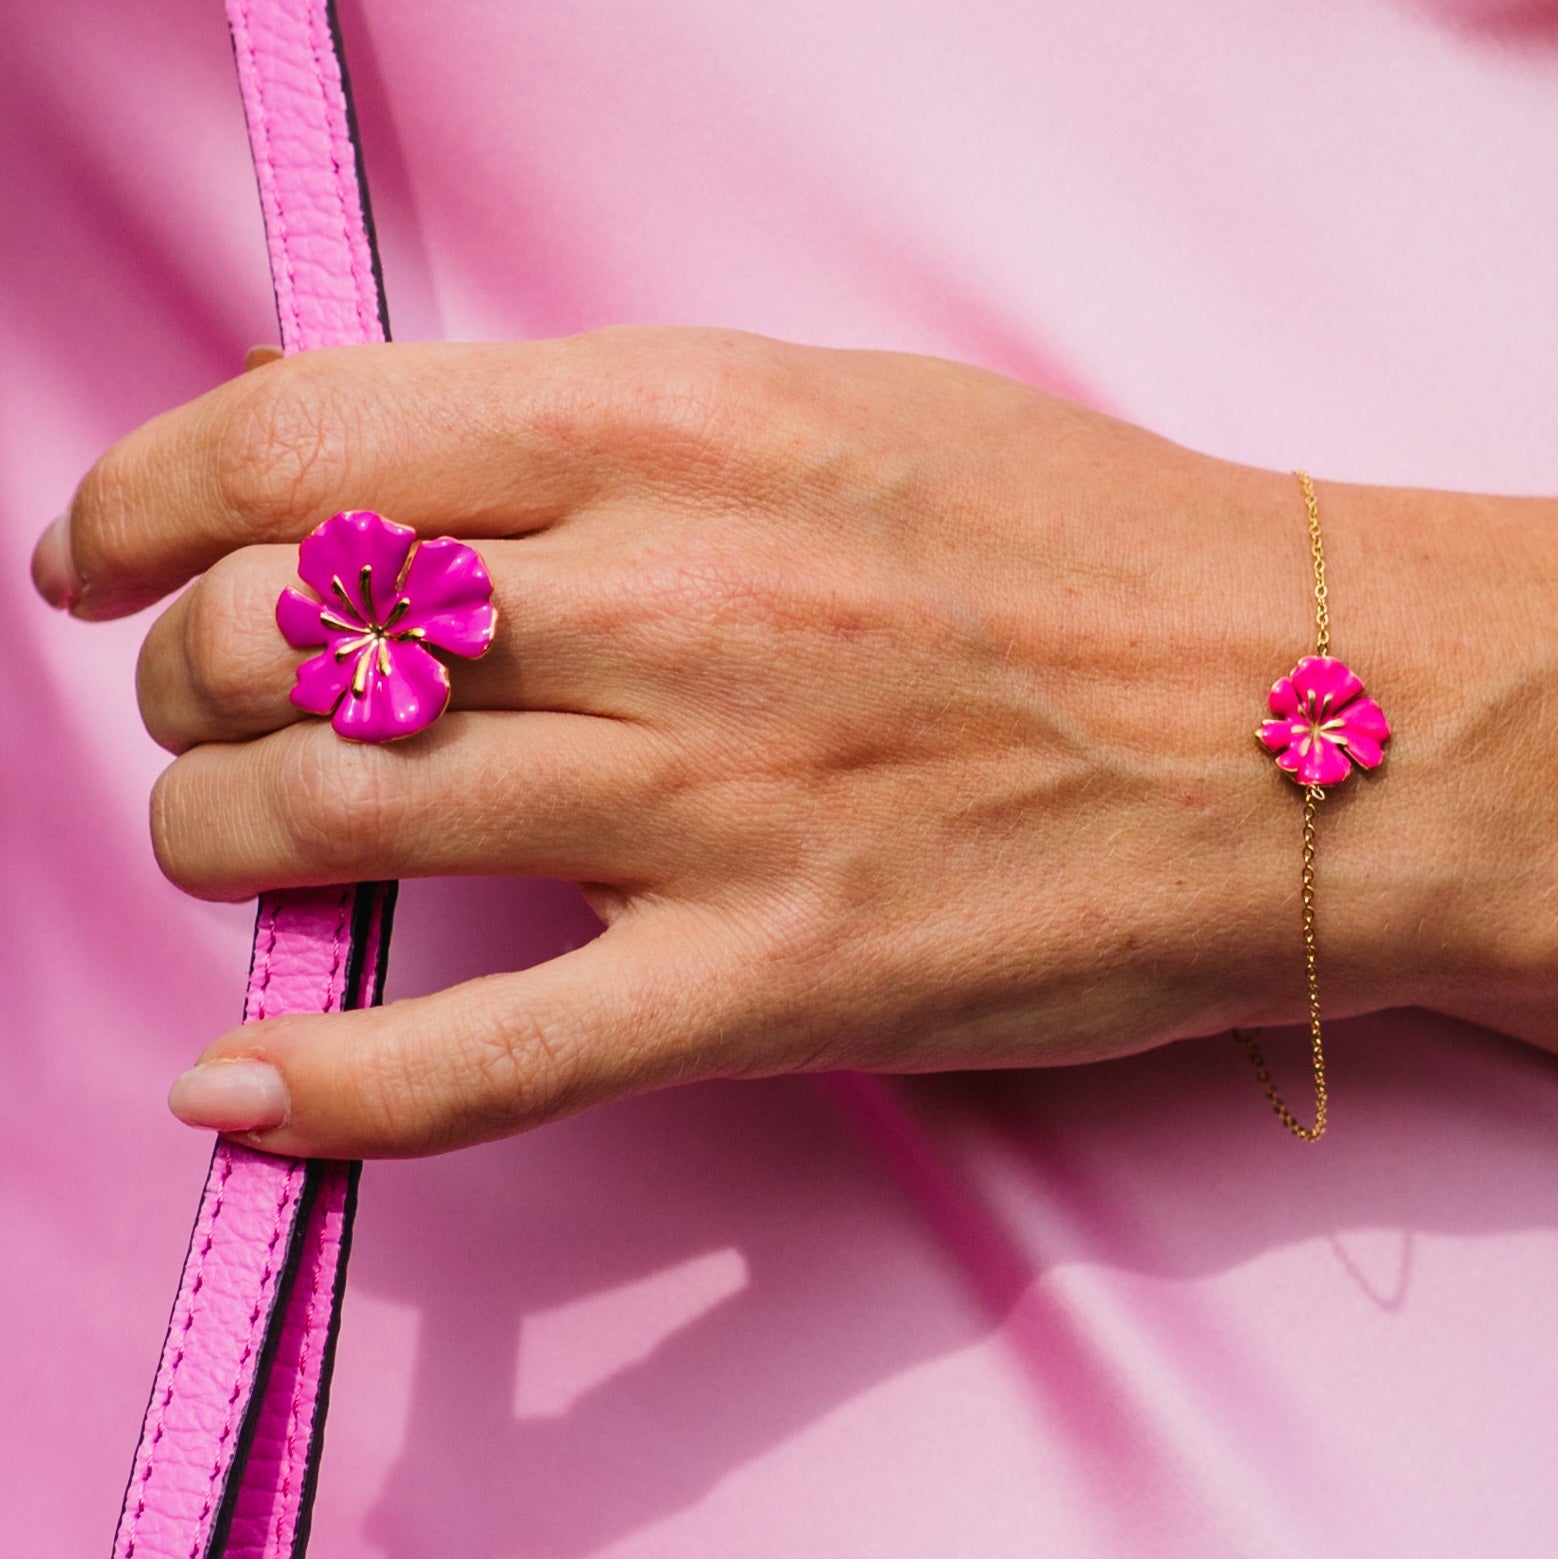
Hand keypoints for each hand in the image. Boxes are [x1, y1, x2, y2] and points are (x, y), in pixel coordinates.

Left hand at [33, 329, 1557, 1155]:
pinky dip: (333, 1087)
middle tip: (200, 711)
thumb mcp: (837, 411)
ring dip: (224, 845)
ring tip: (238, 853)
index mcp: (680, 426)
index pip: (306, 441)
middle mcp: (671, 599)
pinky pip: (489, 1057)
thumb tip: (426, 511)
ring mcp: (715, 800)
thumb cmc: (1086, 550)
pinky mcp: (775, 980)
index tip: (98, 560)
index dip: (144, 500)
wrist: (1306, 715)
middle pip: (285, 641)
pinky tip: (244, 1091)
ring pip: (336, 828)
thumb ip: (619, 448)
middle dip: (181, 684)